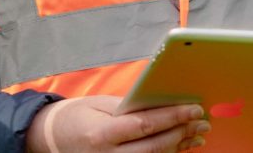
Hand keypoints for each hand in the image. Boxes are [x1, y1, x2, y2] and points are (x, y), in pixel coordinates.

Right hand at [26, 96, 209, 152]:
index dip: (173, 117)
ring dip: (178, 147)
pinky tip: (181, 147)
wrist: (49, 138)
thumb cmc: (76, 116)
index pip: (145, 125)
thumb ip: (129, 107)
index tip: (194, 108)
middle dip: (181, 133)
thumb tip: (162, 104)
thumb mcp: (100, 104)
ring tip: (198, 135)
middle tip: (202, 122)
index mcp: (102, 134)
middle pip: (153, 148)